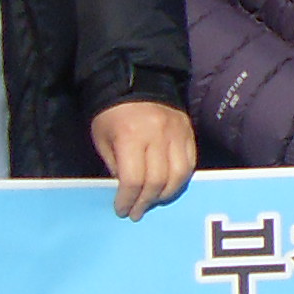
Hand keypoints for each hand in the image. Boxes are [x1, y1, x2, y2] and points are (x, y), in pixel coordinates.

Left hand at [89, 100, 196, 217]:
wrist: (138, 82)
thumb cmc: (112, 114)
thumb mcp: (104, 139)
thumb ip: (116, 165)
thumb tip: (128, 190)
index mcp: (131, 136)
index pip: (133, 178)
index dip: (127, 199)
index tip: (121, 209)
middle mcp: (157, 135)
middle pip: (158, 180)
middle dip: (146, 201)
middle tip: (137, 211)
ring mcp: (177, 134)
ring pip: (179, 174)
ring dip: (166, 194)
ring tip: (154, 200)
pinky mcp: (188, 132)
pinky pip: (190, 163)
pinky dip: (180, 179)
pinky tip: (168, 186)